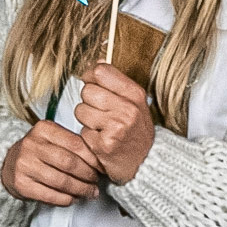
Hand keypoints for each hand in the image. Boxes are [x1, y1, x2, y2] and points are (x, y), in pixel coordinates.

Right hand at [1, 120, 101, 204]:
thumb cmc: (39, 152)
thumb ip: (74, 145)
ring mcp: (25, 164)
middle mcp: (32, 144)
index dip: (93, 158)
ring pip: (61, 181)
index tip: (102, 166)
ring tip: (90, 191)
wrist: (10, 165)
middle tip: (97, 180)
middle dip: (88, 175)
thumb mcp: (53, 139)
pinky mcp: (22, 184)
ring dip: (81, 189)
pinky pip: (50, 195)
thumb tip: (101, 161)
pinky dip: (66, 199)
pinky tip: (74, 198)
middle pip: (69, 163)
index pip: (76, 143)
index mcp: (44, 129)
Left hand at [74, 63, 153, 183]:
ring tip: (101, 126)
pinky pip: (82, 131)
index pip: (101, 71)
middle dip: (88, 101)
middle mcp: (127, 109)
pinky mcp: (103, 145)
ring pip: (80, 110)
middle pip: (87, 91)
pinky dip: (88, 136)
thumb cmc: (138, 132)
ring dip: (86, 119)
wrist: (146, 164)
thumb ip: (117, 83)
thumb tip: (98, 62)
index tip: (91, 82)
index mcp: (135, 94)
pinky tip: (101, 139)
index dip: (91, 76)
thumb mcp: (135, 103)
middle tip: (100, 111)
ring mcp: (115, 127)